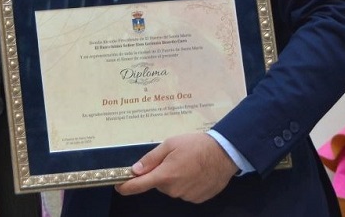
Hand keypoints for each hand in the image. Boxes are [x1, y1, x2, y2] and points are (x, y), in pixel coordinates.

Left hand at [114, 133, 238, 202]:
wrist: (225, 153)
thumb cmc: (196, 145)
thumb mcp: (170, 144)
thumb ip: (151, 158)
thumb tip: (135, 170)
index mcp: (165, 175)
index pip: (139, 185)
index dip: (126, 187)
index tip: (119, 186)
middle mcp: (174, 189)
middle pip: (159, 184)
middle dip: (162, 174)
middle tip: (174, 159)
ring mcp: (187, 196)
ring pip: (172, 188)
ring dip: (175, 179)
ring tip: (189, 164)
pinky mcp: (198, 199)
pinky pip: (185, 192)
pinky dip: (187, 184)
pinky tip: (196, 173)